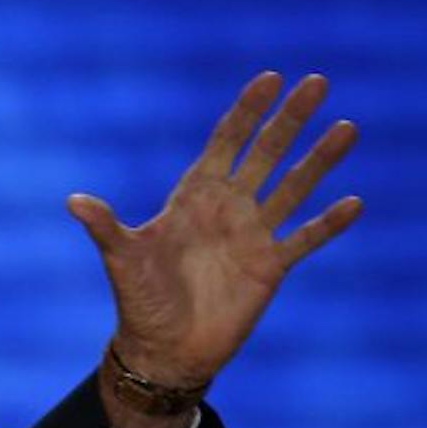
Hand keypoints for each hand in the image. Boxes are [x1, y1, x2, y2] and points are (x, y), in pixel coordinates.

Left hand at [67, 71, 360, 390]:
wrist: (163, 350)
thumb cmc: (139, 301)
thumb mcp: (121, 260)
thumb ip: (105, 228)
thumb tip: (73, 201)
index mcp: (193, 198)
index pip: (225, 142)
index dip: (247, 111)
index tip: (270, 78)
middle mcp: (227, 209)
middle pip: (266, 153)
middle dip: (290, 119)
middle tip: (318, 81)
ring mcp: (252, 236)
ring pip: (293, 188)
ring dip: (319, 160)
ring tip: (346, 127)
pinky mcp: (270, 267)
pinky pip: (305, 239)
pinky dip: (327, 224)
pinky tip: (353, 202)